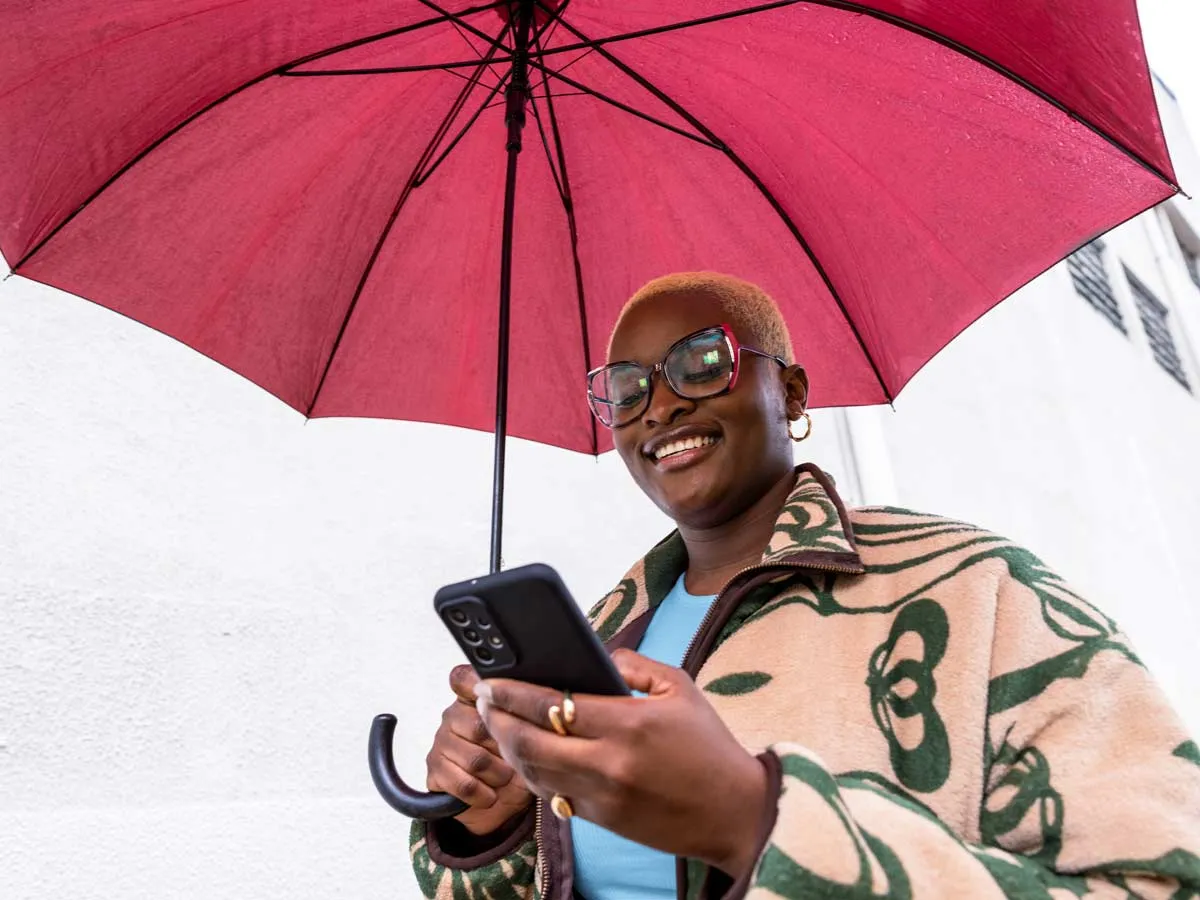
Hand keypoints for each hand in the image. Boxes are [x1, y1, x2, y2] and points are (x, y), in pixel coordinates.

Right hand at [425, 665, 533, 834]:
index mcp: (475, 700)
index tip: (491, 696)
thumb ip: (522, 716)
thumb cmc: (517, 764)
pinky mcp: (434, 771)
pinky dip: (484, 794)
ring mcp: (441, 742)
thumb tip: (525, 702)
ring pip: (476, 759)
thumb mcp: (527, 738)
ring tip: (502, 779)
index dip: (475, 683)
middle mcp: (453, 715)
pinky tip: (488, 794)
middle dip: (504, 752)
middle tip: (512, 761)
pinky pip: (464, 783)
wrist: (502, 803)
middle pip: (480, 727)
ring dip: (498, 776)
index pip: (463, 678)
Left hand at [474, 649, 769, 876]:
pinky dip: (532, 773)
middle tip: (482, 700)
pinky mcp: (601, 820)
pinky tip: (525, 755)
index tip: (490, 681)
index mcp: (628, 723)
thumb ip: (634, 664)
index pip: (550, 705)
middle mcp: (608, 763)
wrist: (734, 812)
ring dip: (506, 747)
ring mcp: (601, 796)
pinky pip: (552, 795)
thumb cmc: (709, 746)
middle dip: (495, 719)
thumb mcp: (680, 687)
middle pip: (528, 742)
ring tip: (496, 724)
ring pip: (532, 772)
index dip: (512, 692)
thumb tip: (597, 656)